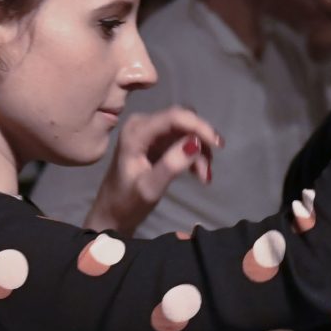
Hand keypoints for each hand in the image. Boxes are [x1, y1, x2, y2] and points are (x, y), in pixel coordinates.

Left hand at [85, 105, 222, 234]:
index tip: (217, 145)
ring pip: (186, 130)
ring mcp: (150, 132)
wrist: (112, 214)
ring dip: (199, 151)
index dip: (199, 126)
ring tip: (203, 176)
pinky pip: (183, 140)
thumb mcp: (150, 188)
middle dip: (201, 140)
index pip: (174, 117)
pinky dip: (194, 155)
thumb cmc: (127, 203)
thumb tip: (196, 143)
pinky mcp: (156, 141)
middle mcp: (142, 124)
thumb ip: (171, 165)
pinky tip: (198, 174)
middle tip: (210, 165)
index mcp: (136, 132)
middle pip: (182, 119)